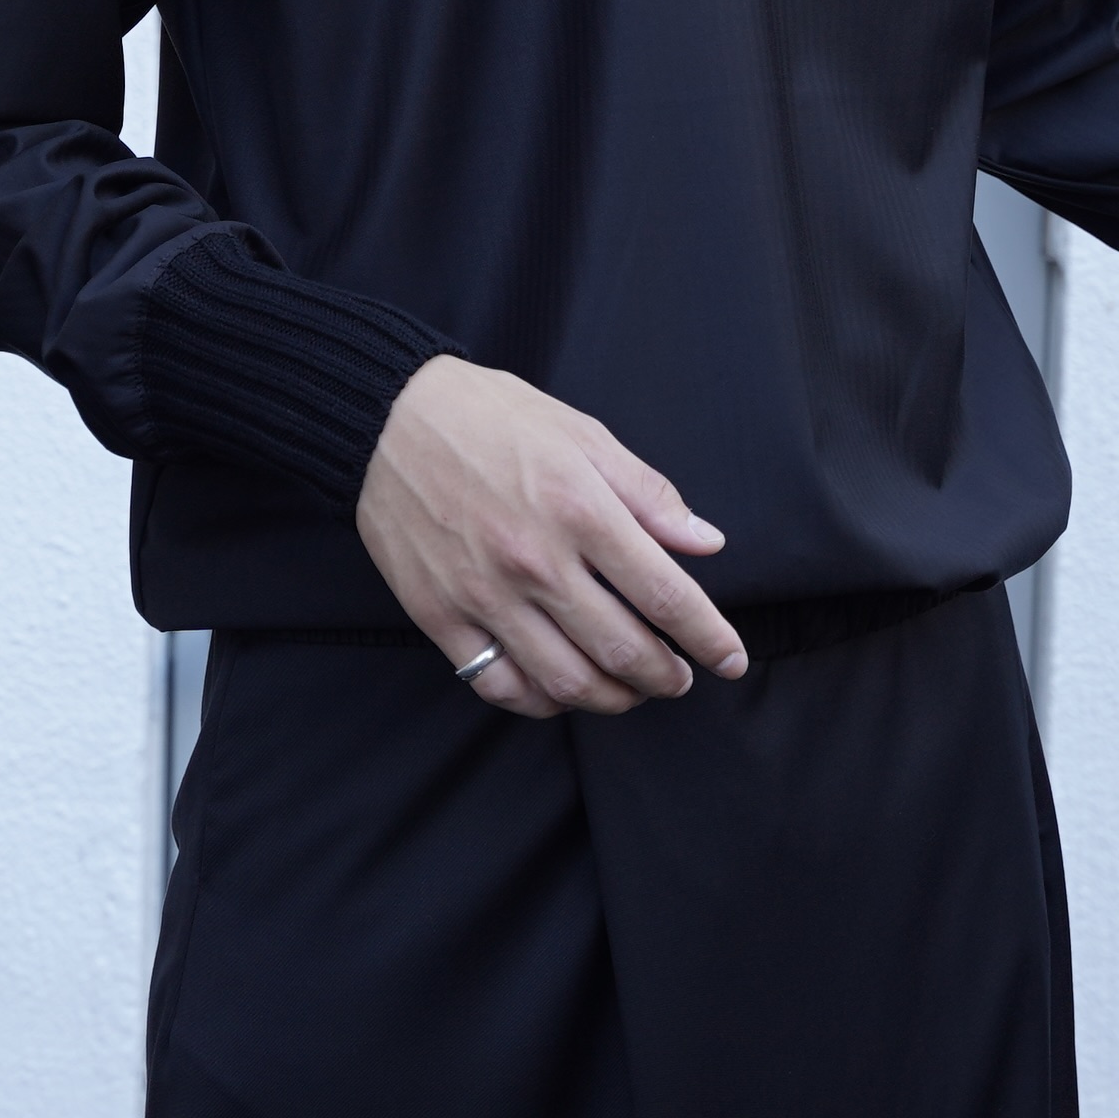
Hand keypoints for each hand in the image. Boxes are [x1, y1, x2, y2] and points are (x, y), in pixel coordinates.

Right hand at [356, 355, 748, 718]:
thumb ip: (649, 493)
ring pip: (565, 681)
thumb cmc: (491, 417)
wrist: (389, 416)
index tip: (729, 658)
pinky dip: (540, 701)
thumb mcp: (583, 435)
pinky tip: (561, 689)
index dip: (708, 637)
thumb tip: (707, 543)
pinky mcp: (440, 614)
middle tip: (679, 677)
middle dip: (665, 676)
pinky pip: (499, 685)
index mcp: (581, 509)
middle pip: (621, 650)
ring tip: (629, 690)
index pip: (666, 595)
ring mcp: (485, 594)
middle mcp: (536, 560)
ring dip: (612, 698)